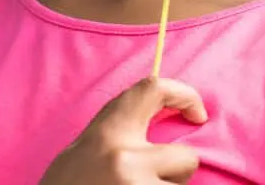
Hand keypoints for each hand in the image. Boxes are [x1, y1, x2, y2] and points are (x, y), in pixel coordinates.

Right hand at [39, 77, 207, 184]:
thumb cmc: (67, 184)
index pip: (154, 89)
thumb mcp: (88, 150)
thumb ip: (123, 135)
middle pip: (186, 158)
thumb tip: (168, 127)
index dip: (184, 94)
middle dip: (177, 172)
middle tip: (149, 182)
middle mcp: (125, 159)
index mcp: (107, 132)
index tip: (197, 114)